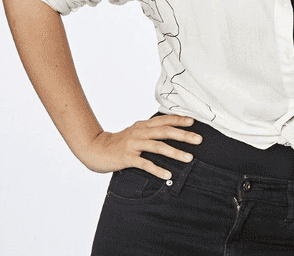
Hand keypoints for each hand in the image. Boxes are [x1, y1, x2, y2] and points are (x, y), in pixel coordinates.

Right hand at [74, 115, 201, 178]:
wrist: (95, 149)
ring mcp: (133, 145)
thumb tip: (168, 130)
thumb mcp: (135, 132)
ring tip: (189, 158)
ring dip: (175, 152)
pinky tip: (167, 174)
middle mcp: (139, 133)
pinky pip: (145, 164)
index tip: (193, 122)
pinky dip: (157, 169)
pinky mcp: (127, 157)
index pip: (163, 120)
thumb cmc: (118, 142)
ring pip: (158, 147)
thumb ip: (149, 131)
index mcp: (142, 126)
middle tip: (199, 139)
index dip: (178, 120)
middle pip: (164, 132)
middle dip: (183, 135)